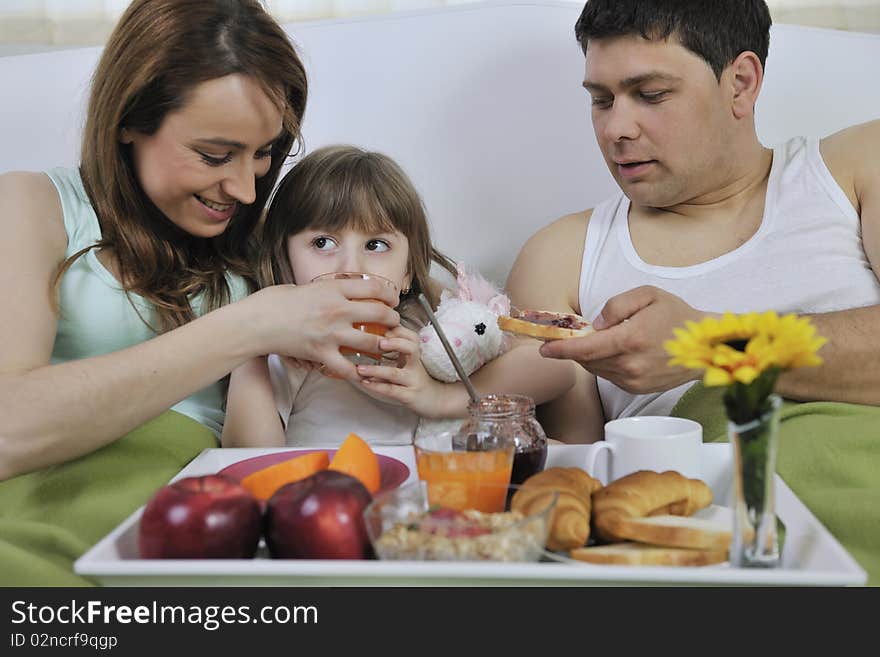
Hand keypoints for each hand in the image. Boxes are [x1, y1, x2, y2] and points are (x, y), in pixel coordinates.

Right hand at [243, 280, 399, 379]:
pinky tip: (361, 371)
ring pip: (372, 342)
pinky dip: (357, 372)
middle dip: (392, 319)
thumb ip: (323, 290)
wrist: (253, 323)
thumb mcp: (302, 286)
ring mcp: (331, 334)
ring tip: (384, 347)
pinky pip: (348, 368)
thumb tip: (335, 291)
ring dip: (382, 346)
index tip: (392, 300)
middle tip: (393, 323)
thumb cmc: (272, 302)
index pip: (374, 288)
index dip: (389, 294)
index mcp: (333, 289)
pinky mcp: (321, 354)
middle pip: (380, 314)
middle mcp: (337, 310)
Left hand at [353, 325, 458, 417]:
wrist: (435, 400)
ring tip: (361, 368)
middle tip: (379, 342)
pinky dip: (377, 386)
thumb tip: (372, 338)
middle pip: (411, 348)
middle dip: (395, 343)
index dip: (398, 330)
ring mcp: (413, 381)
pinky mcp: (409, 396)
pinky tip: (365, 383)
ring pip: (395, 373)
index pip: (411, 336)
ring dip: (376, 370)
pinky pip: (392, 390)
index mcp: (415, 354)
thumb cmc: (417, 379)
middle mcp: (416, 365)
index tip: (383, 328)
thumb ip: (395, 350)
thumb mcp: (409, 361)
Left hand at [539, 286, 710, 392]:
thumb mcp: (648, 295)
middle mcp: (630, 365)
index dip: (560, 349)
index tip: (544, 348)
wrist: (705, 346)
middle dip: (574, 348)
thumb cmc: (677, 316)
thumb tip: (595, 325)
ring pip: (596, 369)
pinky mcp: (637, 389)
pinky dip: (605, 363)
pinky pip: (609, 376)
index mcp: (630, 340)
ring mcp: (634, 381)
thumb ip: (616, 305)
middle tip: (569, 335)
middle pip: (587, 360)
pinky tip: (616, 351)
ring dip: (590, 356)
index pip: (585, 349)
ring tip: (599, 339)